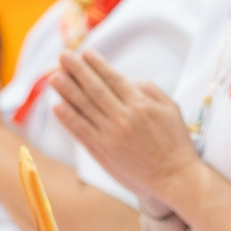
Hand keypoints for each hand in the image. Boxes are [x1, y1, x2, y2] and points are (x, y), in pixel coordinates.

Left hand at [49, 47, 196, 204]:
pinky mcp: (103, 152)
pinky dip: (68, 118)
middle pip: (94, 89)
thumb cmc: (176, 143)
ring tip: (54, 77)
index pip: (113, 78)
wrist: (175, 178)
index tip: (84, 52)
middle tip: (63, 57)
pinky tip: (57, 106)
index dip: (96, 64)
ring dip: (67, 90)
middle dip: (77, 70)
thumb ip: (150, 90)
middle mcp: (123, 117)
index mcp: (140, 104)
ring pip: (84, 107)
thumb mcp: (171, 109)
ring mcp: (111, 135)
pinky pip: (81, 131)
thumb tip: (129, 80)